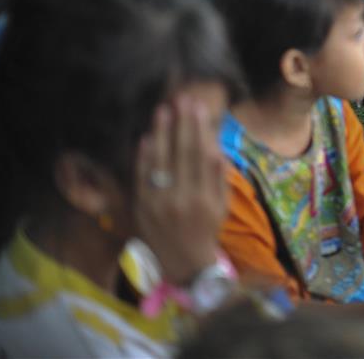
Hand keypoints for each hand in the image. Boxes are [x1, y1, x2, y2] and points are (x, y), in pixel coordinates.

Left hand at [134, 96, 225, 284]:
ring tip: (163, 110)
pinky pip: (142, 176)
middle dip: (182, 124)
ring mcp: (159, 203)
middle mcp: (182, 199)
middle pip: (182, 153)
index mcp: (205, 198)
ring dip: (161, 132)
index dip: (199, 130)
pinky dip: (144, 156)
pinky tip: (147, 137)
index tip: (199, 108)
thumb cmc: (207, 230)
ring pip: (160, 161)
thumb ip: (218, 178)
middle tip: (182, 100)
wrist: (183, 263)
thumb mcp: (221, 206)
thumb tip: (214, 148)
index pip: (201, 155)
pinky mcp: (142, 207)